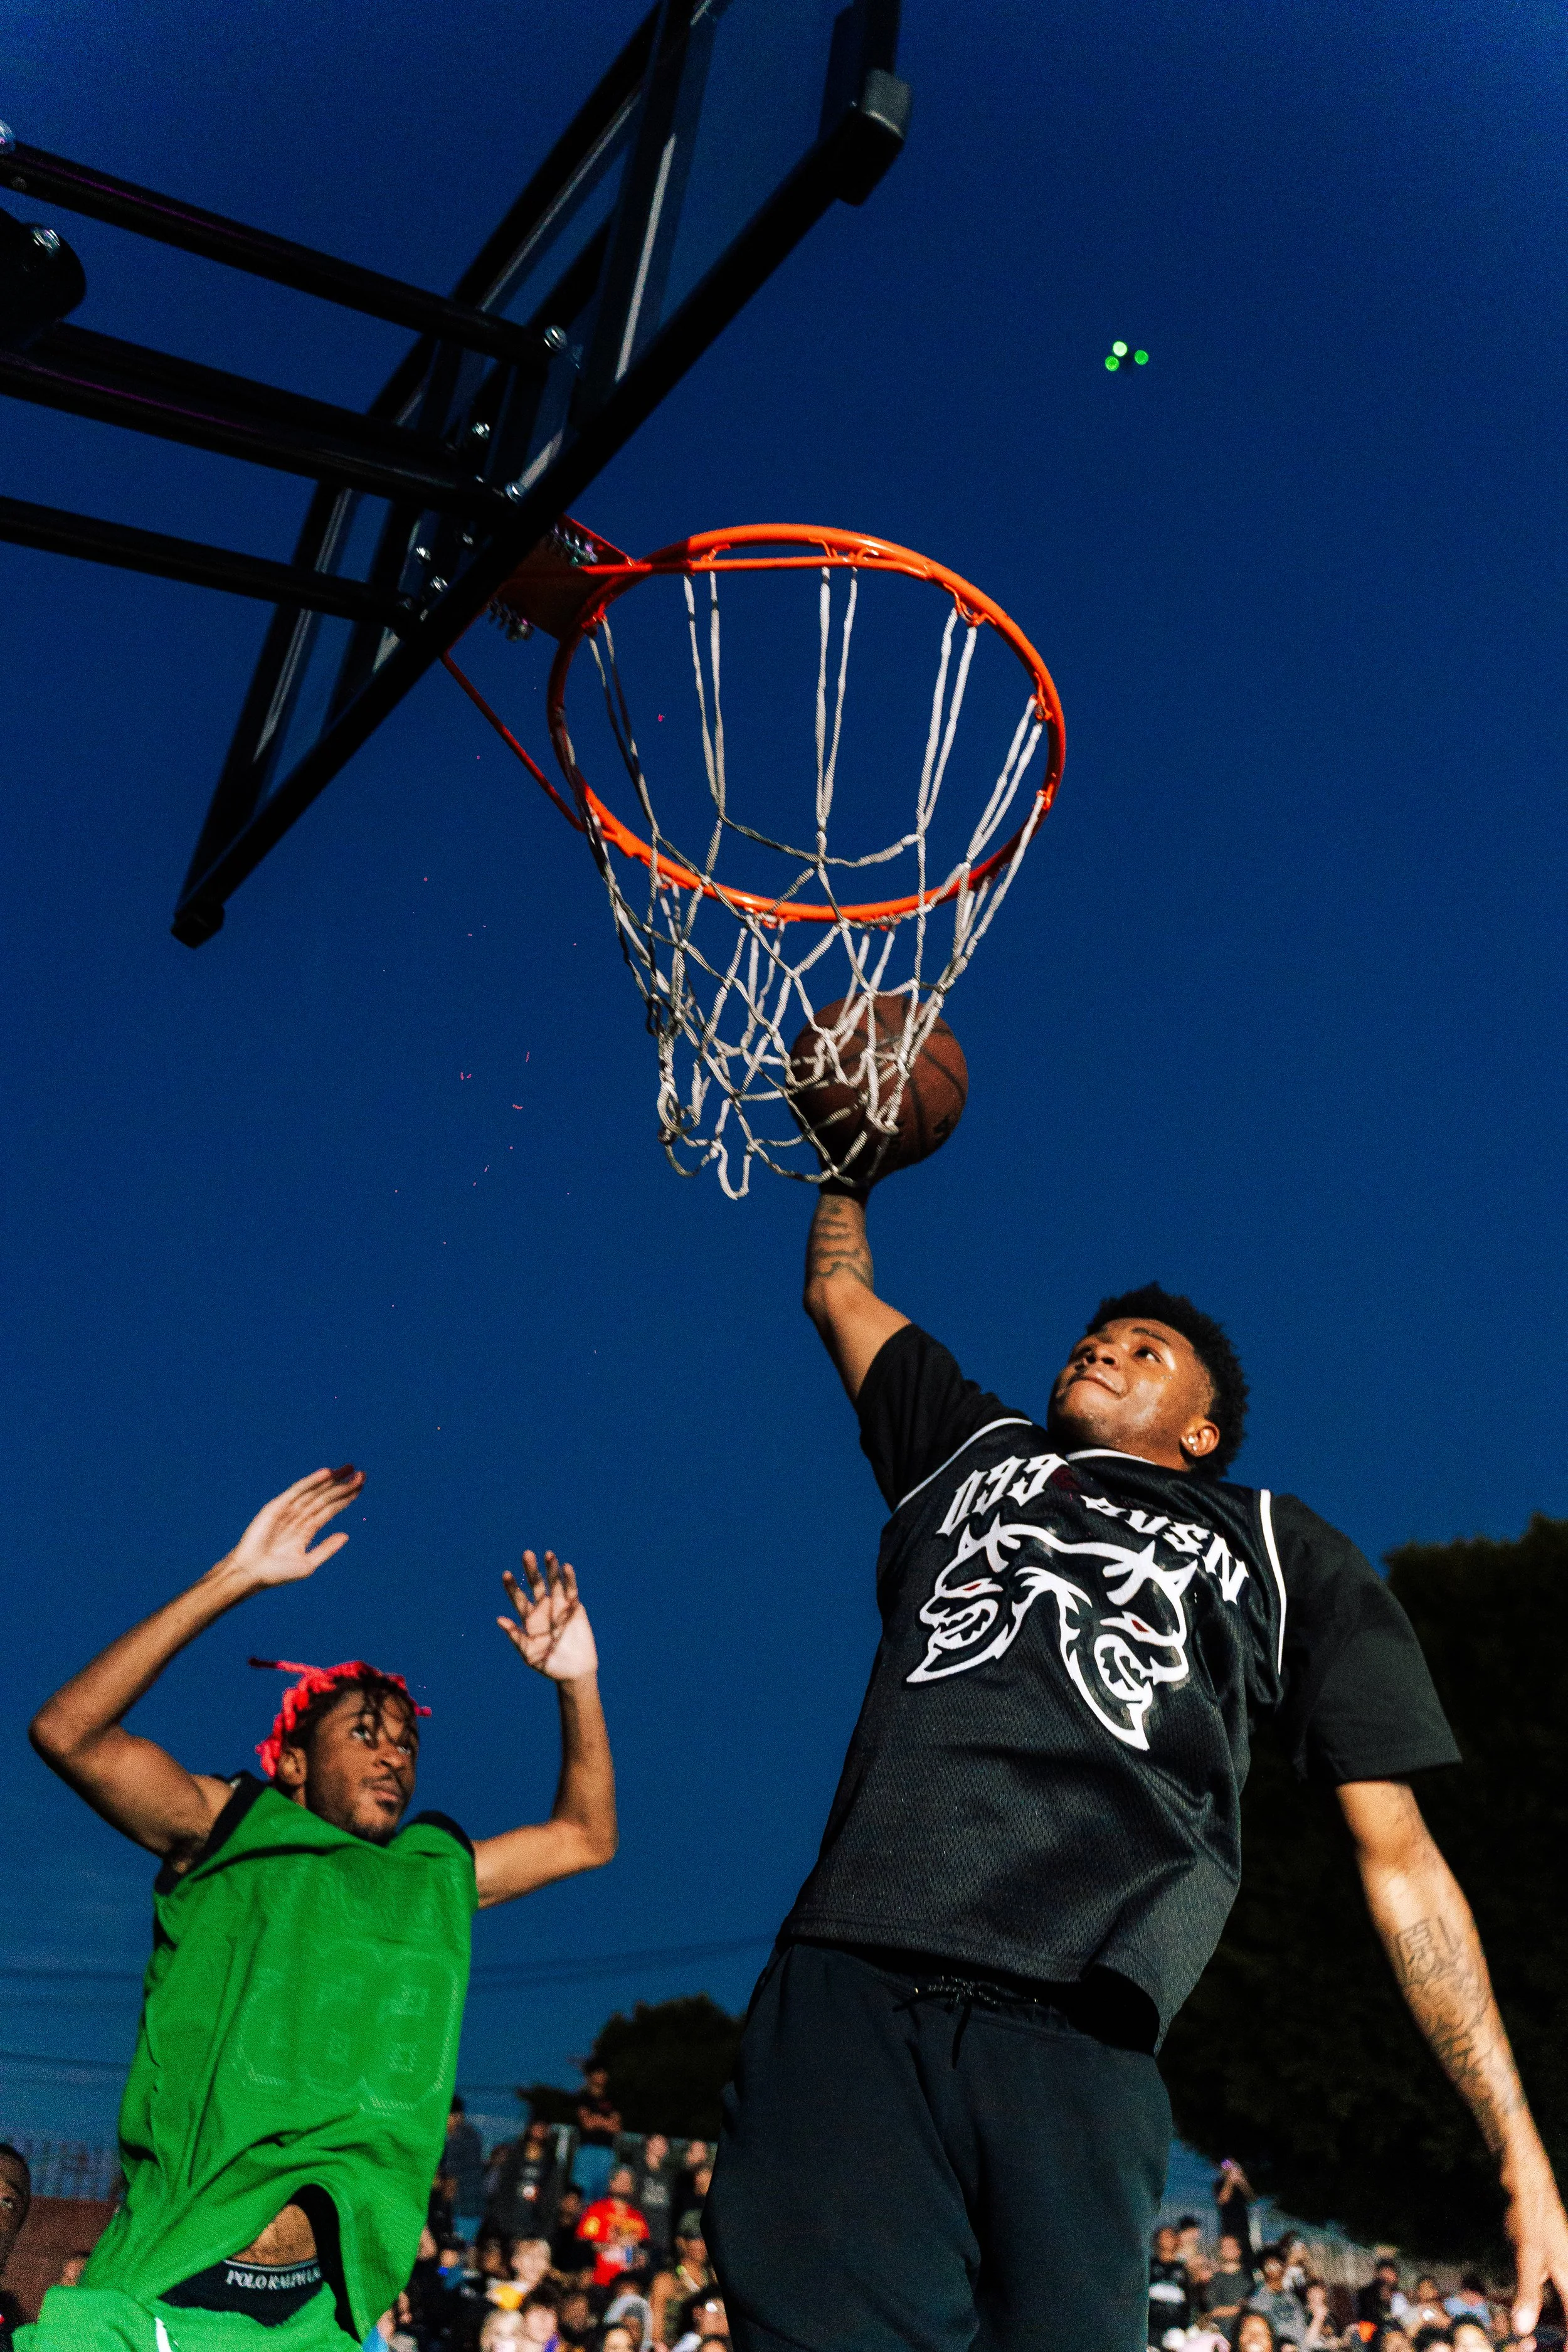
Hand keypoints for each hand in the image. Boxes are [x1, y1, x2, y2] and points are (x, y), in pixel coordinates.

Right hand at [225, 1466, 364, 1589]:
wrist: (251, 1574)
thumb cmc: (277, 1573)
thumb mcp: (308, 1564)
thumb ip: (327, 1549)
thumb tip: (346, 1535)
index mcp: (308, 1529)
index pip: (331, 1509)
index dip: (346, 1497)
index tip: (361, 1486)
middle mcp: (300, 1517)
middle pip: (326, 1497)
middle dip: (343, 1486)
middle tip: (363, 1474)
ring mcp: (288, 1510)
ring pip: (314, 1492)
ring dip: (331, 1480)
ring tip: (349, 1469)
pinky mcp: (276, 1507)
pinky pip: (297, 1491)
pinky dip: (311, 1481)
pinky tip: (326, 1474)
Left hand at [498, 1551, 598, 1681]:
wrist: (573, 1671)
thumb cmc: (548, 1664)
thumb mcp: (529, 1653)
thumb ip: (516, 1636)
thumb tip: (499, 1619)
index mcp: (529, 1618)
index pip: (518, 1598)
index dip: (512, 1587)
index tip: (506, 1574)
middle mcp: (543, 1608)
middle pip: (535, 1585)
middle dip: (531, 1570)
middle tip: (527, 1554)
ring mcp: (559, 1606)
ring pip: (553, 1583)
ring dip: (551, 1569)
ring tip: (548, 1554)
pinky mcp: (575, 1607)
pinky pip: (571, 1590)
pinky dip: (569, 1579)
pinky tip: (566, 1567)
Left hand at [1504, 2139, 1567, 2346]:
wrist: (1526, 2178)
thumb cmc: (1531, 2215)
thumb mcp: (1528, 2255)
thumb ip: (1527, 2292)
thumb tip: (1522, 2330)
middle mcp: (1567, 2271)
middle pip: (1567, 2309)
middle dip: (1559, 2331)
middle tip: (1538, 2346)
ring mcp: (1556, 2262)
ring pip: (1556, 2299)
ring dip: (1545, 2316)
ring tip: (1529, 2334)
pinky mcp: (1542, 2254)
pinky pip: (1543, 2285)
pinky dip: (1531, 2297)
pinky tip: (1515, 2302)